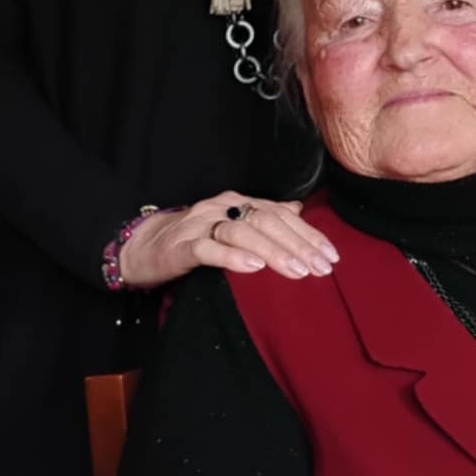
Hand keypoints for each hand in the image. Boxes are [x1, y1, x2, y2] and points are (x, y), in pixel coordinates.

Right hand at [117, 194, 338, 288]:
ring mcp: (201, 225)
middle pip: (267, 221)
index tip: (331, 256)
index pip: (281, 215)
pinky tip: (254, 268)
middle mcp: (223, 208)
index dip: (308, 234)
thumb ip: (263, 217)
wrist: (143, 246)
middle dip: (299, 245)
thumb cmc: (193, 239)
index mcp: (239, 203)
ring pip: (243, 232)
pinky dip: (233, 257)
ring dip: (274, 251)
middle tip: (322, 268)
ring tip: (297, 271)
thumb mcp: (231, 225)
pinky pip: (209, 249)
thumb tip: (298, 211)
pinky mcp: (182, 246)